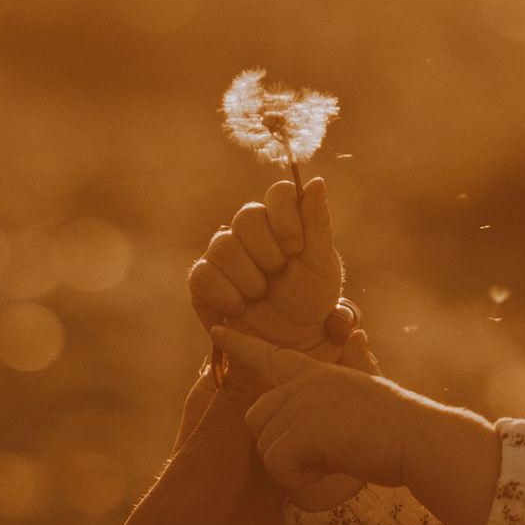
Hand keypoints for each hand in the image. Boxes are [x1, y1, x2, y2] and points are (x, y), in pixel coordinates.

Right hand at [188, 175, 373, 364]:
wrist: (291, 341)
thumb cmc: (310, 299)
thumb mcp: (322, 265)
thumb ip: (318, 224)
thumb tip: (317, 182)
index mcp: (282, 220)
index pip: (278, 193)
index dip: (284, 218)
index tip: (295, 248)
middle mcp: (249, 231)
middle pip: (247, 217)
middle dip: (266, 253)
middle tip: (278, 275)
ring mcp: (224, 254)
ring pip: (223, 247)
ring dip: (248, 279)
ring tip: (260, 295)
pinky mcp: (204, 281)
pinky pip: (203, 276)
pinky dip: (225, 296)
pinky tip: (240, 307)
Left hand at [211, 327, 411, 509]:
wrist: (421, 442)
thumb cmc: (401, 425)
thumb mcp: (369, 387)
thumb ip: (356, 364)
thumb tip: (357, 335)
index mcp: (316, 374)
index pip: (271, 356)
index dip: (241, 345)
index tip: (216, 330)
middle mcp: (303, 384)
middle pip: (257, 419)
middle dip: (281, 446)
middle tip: (323, 453)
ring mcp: (301, 404)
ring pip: (266, 446)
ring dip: (295, 466)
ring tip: (334, 459)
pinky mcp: (303, 430)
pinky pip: (278, 464)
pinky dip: (300, 479)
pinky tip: (331, 470)